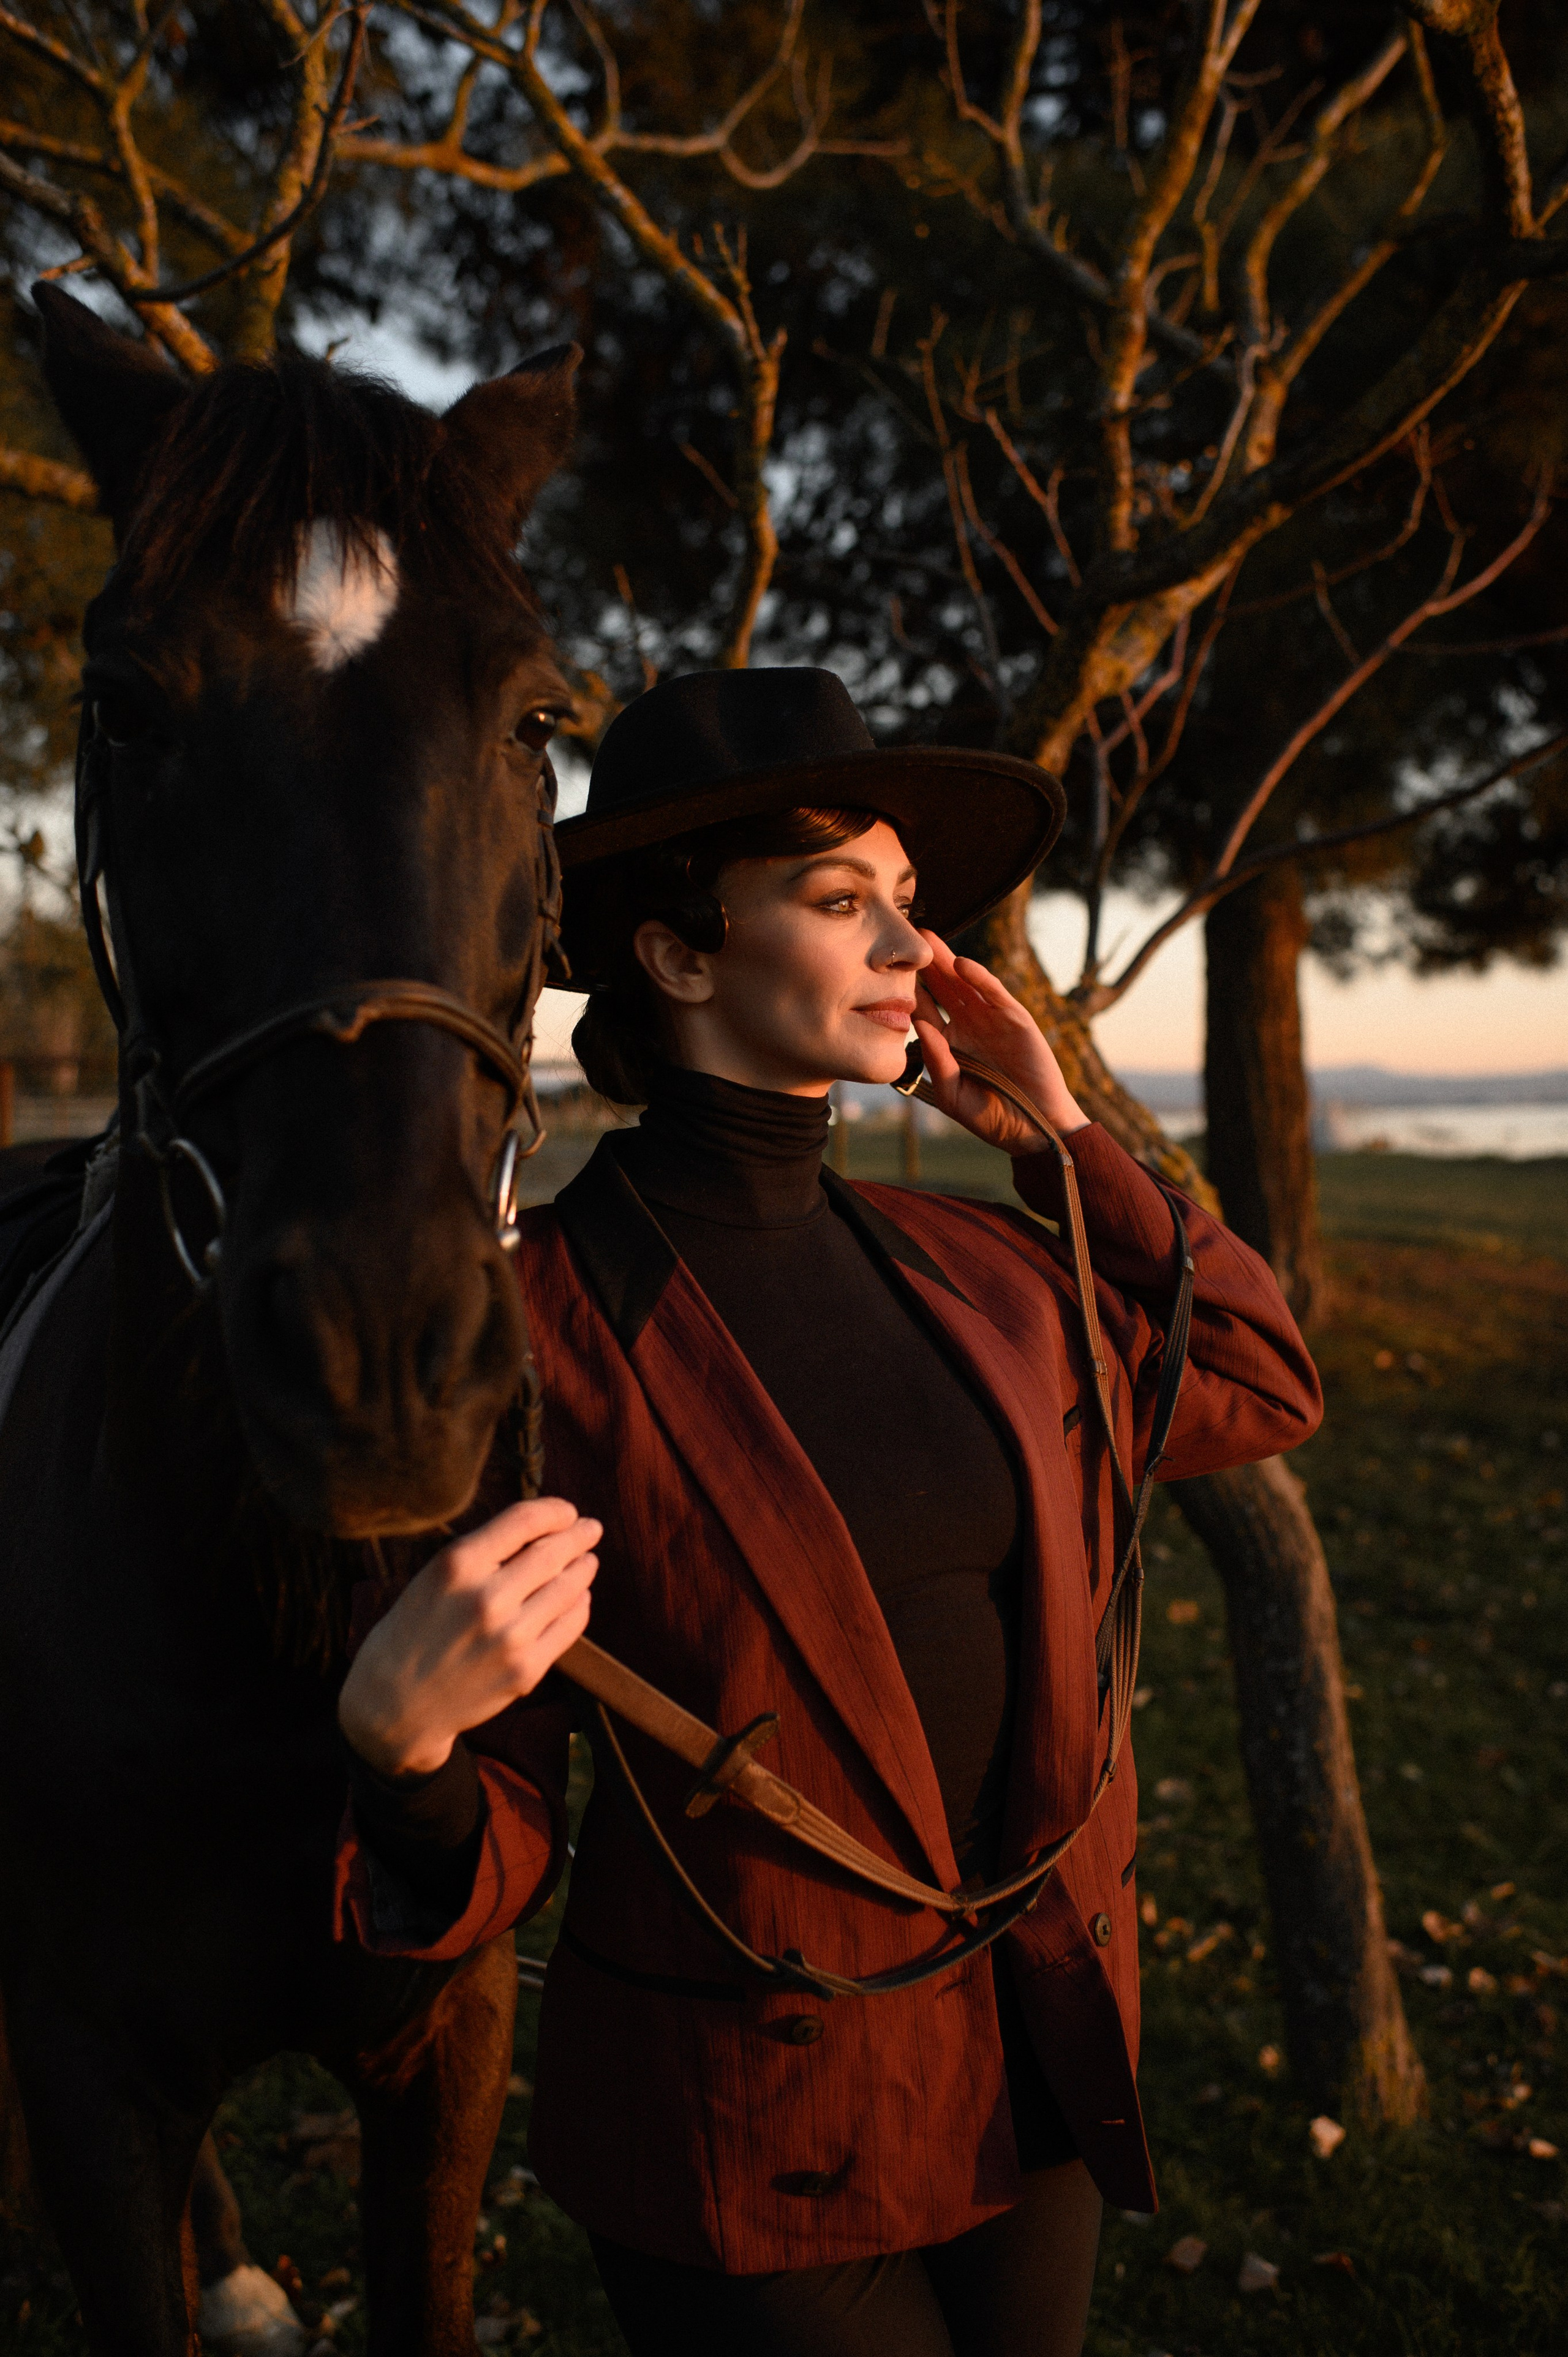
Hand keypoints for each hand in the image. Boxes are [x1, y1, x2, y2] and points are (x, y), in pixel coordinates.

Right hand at [338, 1496, 599, 1777]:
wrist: (395, 1704)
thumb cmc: (414, 1630)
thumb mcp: (434, 1577)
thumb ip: (484, 1553)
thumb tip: (544, 1529)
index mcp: (457, 1565)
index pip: (524, 1520)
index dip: (555, 1511)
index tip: (568, 1511)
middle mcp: (486, 1598)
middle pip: (552, 1552)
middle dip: (579, 1536)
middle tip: (591, 1528)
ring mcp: (509, 1638)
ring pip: (568, 1589)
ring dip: (584, 1568)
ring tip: (588, 1561)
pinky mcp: (525, 1671)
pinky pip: (569, 1627)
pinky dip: (579, 1606)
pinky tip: (579, 1597)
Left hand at [912, 932, 1088, 1156]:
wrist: (1033, 1126)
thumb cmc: (991, 1116)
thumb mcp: (953, 1093)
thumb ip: (936, 1061)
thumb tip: (917, 1026)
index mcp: (949, 1042)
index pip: (924, 1009)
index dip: (908, 989)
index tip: (884, 968)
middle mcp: (968, 1025)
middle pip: (942, 987)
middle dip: (925, 964)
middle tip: (904, 935)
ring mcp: (992, 1019)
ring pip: (965, 983)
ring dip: (947, 961)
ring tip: (927, 939)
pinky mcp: (1015, 1019)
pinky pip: (994, 993)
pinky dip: (980, 977)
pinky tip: (961, 964)